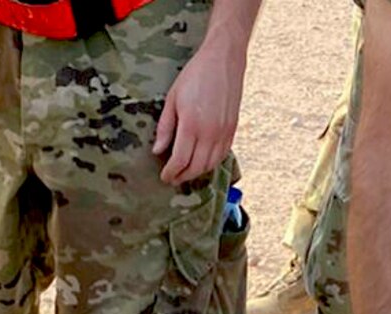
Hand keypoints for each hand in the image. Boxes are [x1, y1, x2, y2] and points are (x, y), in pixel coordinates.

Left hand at [152, 44, 241, 186]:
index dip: (171, 173)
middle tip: (173, 178)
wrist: (224, 58)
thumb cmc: (196, 75)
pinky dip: (211, 163)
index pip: (180, 160)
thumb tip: (158, 150)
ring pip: (210, 165)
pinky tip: (202, 161)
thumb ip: (165, 127)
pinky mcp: (233, 129)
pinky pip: (222, 155)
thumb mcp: (173, 98)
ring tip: (186, 171)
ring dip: (197, 172)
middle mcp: (210, 132)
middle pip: (196, 167)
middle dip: (182, 176)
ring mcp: (224, 132)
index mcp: (192, 124)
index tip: (164, 177)